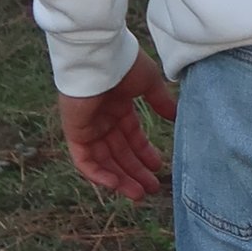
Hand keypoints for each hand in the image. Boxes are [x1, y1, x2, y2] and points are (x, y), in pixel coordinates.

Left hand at [59, 48, 178, 200]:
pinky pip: (84, 160)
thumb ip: (161, 102)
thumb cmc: (124, 64)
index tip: (159, 167)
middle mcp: (102, 119)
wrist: (99, 56)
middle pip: (119, 152)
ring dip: (120, 178)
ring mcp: (88, 126)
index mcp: (118, 107)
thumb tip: (176, 116)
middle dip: (135, 171)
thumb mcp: (150, 84)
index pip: (131, 136)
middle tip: (151, 189)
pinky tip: (116, 185)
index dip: (144, 153)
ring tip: (138, 194)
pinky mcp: (75, 132)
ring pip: (104, 160)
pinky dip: (98, 174)